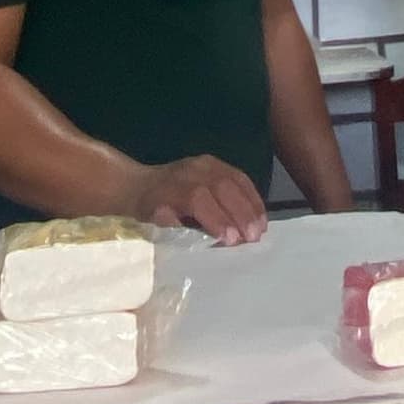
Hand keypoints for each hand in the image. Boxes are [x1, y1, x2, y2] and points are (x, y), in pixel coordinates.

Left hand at [132, 153, 268, 243]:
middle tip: (253, 237)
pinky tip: (259, 215)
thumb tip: (205, 238)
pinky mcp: (217, 163)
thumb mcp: (154, 224)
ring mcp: (206, 163)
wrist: (142, 184)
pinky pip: (240, 177)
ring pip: (235, 180)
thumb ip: (178, 229)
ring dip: (251, 206)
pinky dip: (252, 196)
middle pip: (222, 187)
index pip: (198, 198)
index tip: (232, 240)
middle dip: (241, 213)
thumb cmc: (148, 211)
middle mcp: (192, 170)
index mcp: (173, 187)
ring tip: (261, 229)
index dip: (217, 218)